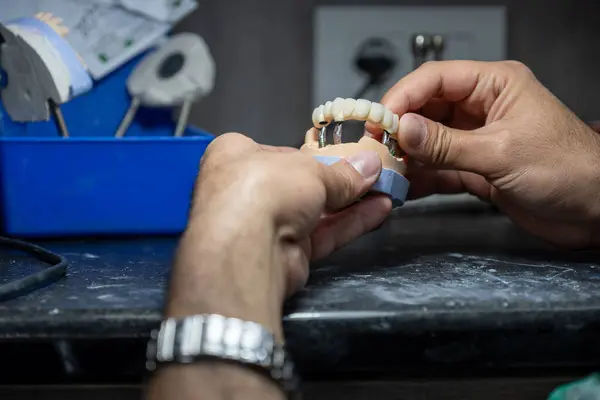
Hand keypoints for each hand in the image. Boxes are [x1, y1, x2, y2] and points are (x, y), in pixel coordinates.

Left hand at [170, 133, 390, 325]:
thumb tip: (370, 166)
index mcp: (235, 155)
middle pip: (299, 183)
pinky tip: (378, 211)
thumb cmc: (264, 187)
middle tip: (373, 173)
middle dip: (338, 180)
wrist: (246, 247)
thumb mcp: (310, 169)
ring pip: (313, 212)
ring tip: (386, 191)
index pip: (277, 151)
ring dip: (350, 202)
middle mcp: (245, 190)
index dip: (310, 153)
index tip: (341, 153)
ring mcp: (263, 224)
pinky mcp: (282, 254)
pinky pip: (321, 235)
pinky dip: (348, 223)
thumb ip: (342, 173)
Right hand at [367, 60, 599, 247]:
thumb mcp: (501, 152)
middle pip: (426, 109)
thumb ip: (447, 143)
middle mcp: (481, 109)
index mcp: (494, 86)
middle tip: (375, 146)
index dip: (403, 96)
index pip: (436, 79)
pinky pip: (438, 169)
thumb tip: (403, 130)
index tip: (380, 119)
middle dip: (400, 128)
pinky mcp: (474, 169)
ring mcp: (475, 140)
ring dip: (407, 155)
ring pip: (428, 141)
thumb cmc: (567, 169)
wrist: (594, 212)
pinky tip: (404, 188)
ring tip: (384, 169)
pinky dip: (421, 178)